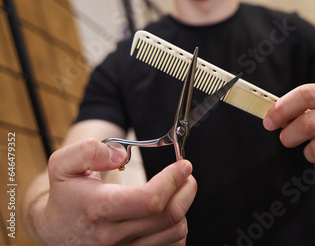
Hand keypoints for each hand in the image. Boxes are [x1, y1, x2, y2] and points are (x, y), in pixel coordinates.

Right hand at [32, 138, 196, 244]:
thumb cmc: (66, 195)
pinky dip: (176, 228)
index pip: (149, 200)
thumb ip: (89, 151)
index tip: (183, 166)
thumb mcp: (63, 164)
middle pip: (168, 216)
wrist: (55, 230)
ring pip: (174, 233)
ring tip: (176, 193)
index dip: (173, 180)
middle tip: (187, 176)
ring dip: (182, 208)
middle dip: (186, 190)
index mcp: (98, 208)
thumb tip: (120, 155)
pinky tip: (168, 213)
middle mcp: (112, 235)